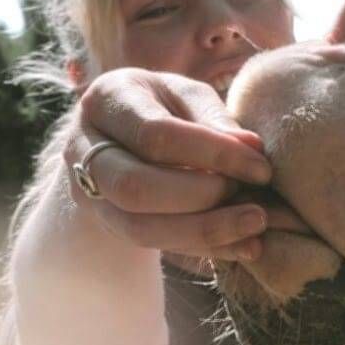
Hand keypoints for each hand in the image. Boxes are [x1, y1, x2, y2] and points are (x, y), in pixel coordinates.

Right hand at [63, 69, 272, 260]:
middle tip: (252, 201)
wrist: (121, 137)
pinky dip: (201, 247)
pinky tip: (243, 247)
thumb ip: (214, 119)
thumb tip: (252, 148)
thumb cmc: (164, 107)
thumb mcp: (186, 96)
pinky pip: (152, 245)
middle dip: (202, 198)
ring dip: (203, 232)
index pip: (157, 135)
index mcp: (105, 100)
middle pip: (136, 187)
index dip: (214, 154)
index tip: (262, 169)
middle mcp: (83, 148)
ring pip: (139, 228)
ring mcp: (88, 192)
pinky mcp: (107, 224)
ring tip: (254, 228)